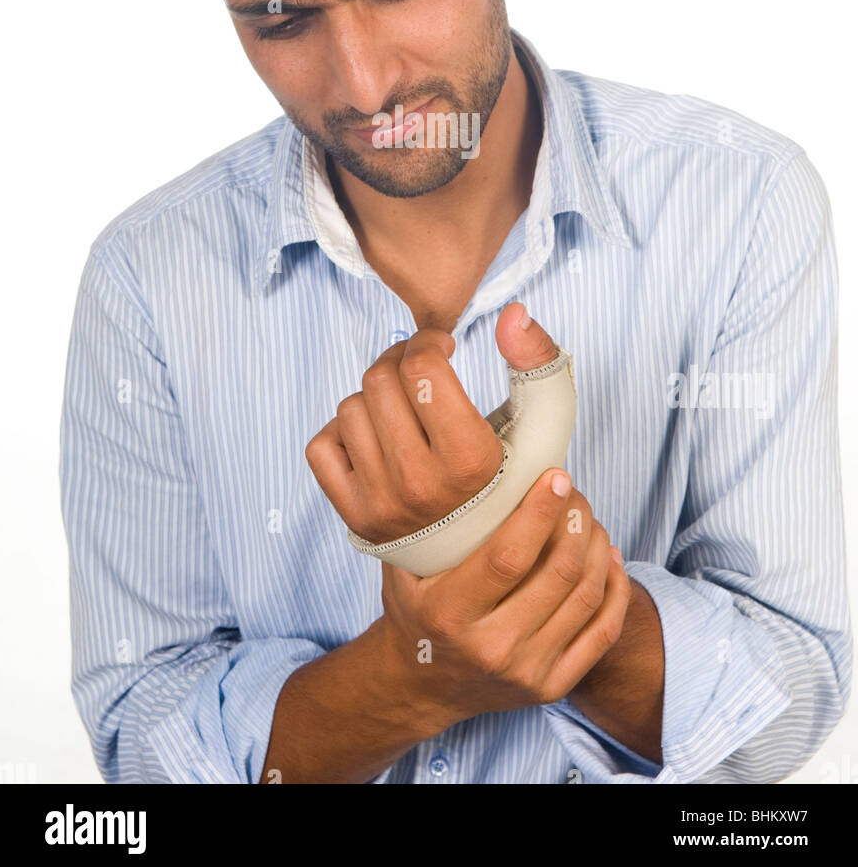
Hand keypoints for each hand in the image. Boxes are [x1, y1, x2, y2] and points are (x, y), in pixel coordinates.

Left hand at [305, 303, 560, 543]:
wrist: (486, 554)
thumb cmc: (514, 477)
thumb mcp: (544, 421)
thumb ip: (538, 360)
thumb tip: (513, 312)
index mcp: (470, 461)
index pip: (422, 368)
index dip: (428, 341)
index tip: (442, 349)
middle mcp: (421, 486)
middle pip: (381, 380)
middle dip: (400, 361)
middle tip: (420, 371)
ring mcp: (382, 505)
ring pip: (350, 407)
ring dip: (375, 397)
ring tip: (404, 408)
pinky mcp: (354, 517)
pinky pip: (322, 446)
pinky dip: (343, 432)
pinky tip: (376, 437)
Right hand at [378, 465, 630, 726]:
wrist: (420, 686)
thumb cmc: (415, 610)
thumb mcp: (404, 569)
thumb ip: (431, 526)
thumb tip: (471, 462)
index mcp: (449, 614)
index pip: (508, 557)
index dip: (540, 512)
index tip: (556, 477)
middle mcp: (491, 647)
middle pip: (557, 573)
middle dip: (576, 521)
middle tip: (575, 492)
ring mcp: (526, 672)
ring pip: (585, 596)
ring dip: (596, 546)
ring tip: (589, 518)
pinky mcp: (552, 686)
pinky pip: (603, 632)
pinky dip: (615, 587)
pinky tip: (609, 556)